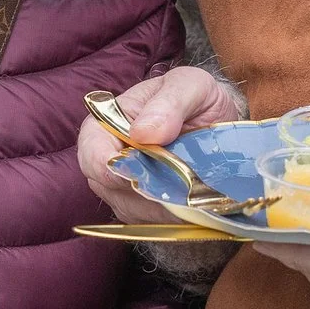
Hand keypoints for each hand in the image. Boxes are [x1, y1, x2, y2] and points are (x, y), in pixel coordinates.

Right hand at [77, 66, 246, 225]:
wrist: (218, 121)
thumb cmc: (195, 98)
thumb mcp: (190, 86)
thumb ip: (170, 103)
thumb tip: (142, 131)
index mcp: (107, 122)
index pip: (92, 150)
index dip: (107, 165)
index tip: (132, 173)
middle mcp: (107, 159)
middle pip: (108, 186)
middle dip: (144, 189)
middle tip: (180, 187)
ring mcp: (122, 188)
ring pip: (131, 208)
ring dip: (162, 206)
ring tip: (194, 194)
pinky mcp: (142, 209)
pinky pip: (149, 222)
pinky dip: (172, 217)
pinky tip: (193, 205)